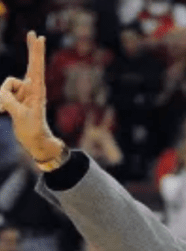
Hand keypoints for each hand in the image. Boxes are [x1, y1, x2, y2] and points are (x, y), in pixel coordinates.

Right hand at [0, 32, 63, 161]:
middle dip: (31, 50)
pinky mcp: (16, 97)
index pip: (36, 68)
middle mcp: (31, 88)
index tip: (40, 37)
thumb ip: (10, 102)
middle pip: (30, 64)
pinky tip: (3, 112)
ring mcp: (23, 92)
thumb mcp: (21, 117)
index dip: (36, 52)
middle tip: (33, 33)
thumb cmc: (33, 130)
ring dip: (2, 97)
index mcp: (37, 91)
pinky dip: (0, 101)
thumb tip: (0, 93)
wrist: (34, 141)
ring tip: (8, 111)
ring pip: (5, 85)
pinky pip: (2, 93)